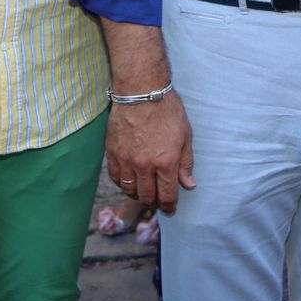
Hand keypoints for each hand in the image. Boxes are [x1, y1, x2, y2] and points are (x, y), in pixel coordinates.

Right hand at [105, 94, 194, 213]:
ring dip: (138, 195)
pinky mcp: (112, 152)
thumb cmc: (167, 110)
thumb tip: (189, 185)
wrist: (141, 91)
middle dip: (154, 203)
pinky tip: (129, 180)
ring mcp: (126, 160)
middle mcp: (144, 165)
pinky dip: (122, 183)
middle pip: (147, 197)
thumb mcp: (185, 136)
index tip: (171, 209)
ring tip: (145, 191)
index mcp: (166, 162)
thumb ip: (186, 163)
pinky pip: (115, 177)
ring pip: (129, 190)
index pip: (167, 196)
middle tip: (159, 200)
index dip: (170, 207)